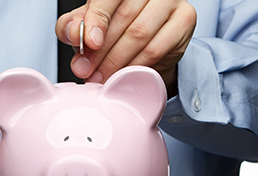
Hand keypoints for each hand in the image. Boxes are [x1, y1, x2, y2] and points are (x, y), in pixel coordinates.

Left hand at [56, 0, 195, 88]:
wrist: (151, 43)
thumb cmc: (117, 28)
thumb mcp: (89, 25)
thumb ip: (73, 26)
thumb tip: (72, 33)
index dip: (96, 20)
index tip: (88, 44)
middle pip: (124, 17)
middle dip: (102, 50)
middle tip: (88, 71)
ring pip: (140, 34)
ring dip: (117, 61)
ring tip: (102, 77)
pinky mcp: (185, 18)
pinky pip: (157, 49)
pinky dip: (137, 66)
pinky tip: (125, 75)